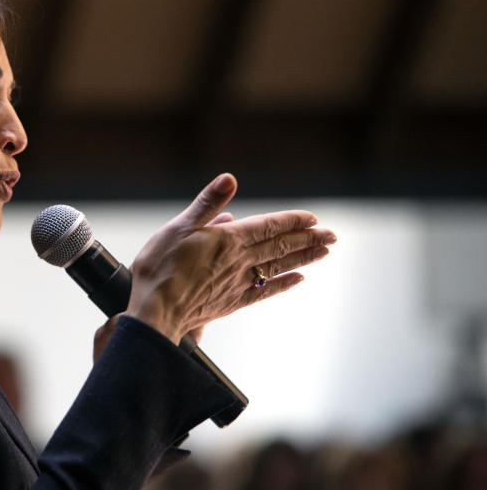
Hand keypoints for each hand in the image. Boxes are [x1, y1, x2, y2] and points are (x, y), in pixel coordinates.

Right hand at [126, 173, 335, 343]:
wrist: (157, 310)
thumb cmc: (161, 267)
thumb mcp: (179, 226)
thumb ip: (207, 203)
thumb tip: (229, 179)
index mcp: (228, 239)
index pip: (269, 226)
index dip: (292, 220)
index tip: (313, 218)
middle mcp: (239, 261)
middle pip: (281, 247)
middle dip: (308, 239)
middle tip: (332, 236)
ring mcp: (237, 283)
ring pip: (278, 267)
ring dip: (303, 258)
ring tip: (323, 253)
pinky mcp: (231, 302)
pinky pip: (265, 291)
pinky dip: (284, 284)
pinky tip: (297, 280)